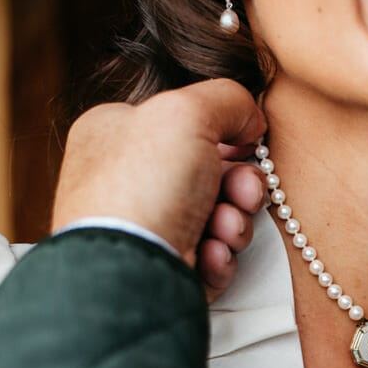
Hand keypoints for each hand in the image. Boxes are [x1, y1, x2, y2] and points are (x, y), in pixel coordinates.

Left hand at [53, 79, 268, 300]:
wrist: (131, 267)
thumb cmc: (144, 186)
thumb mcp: (187, 111)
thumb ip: (228, 99)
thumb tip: (250, 119)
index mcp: (117, 134)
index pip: (184, 126)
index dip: (224, 135)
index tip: (246, 145)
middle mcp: (129, 180)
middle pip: (211, 174)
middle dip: (240, 186)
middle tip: (244, 194)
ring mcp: (147, 226)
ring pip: (218, 217)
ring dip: (234, 222)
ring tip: (222, 229)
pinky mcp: (165, 266)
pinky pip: (212, 255)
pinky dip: (220, 255)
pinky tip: (209, 253)